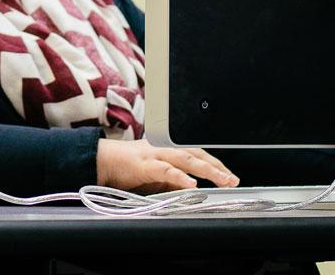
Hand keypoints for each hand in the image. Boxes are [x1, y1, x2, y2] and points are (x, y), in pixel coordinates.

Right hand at [96, 139, 238, 192]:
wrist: (101, 162)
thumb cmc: (126, 167)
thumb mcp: (154, 176)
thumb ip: (172, 180)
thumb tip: (189, 188)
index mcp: (167, 148)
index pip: (197, 153)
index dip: (215, 164)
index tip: (229, 175)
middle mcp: (164, 148)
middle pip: (196, 153)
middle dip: (217, 167)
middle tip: (233, 180)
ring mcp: (155, 154)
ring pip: (186, 159)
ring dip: (207, 169)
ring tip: (222, 180)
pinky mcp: (144, 165)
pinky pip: (166, 170)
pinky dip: (180, 176)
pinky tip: (191, 183)